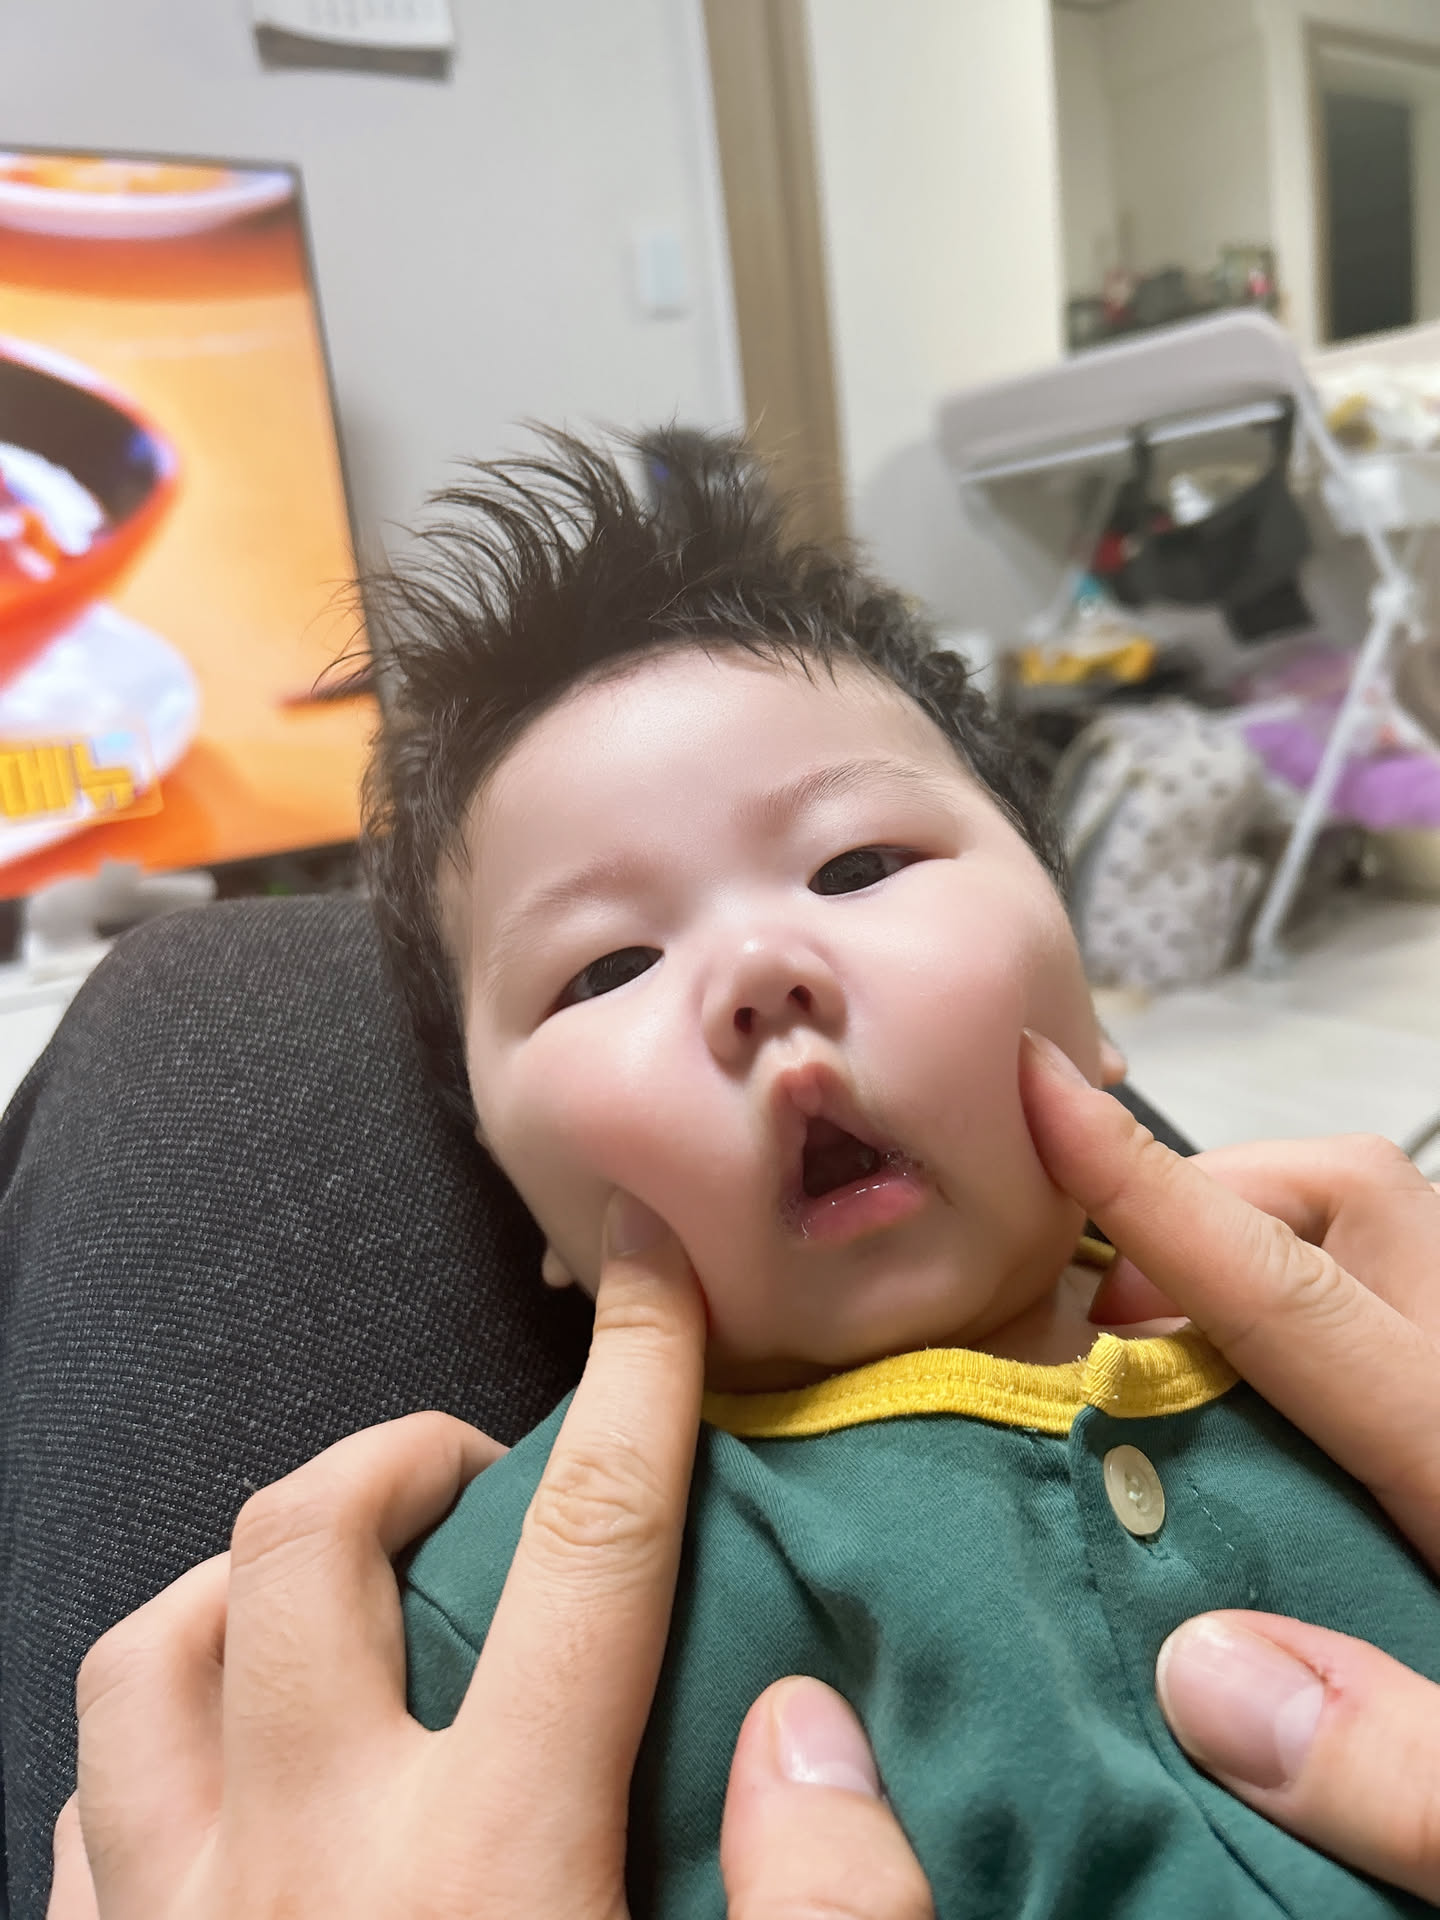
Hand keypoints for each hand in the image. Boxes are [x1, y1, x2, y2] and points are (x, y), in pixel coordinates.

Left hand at [49, 1192, 930, 1919]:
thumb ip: (824, 1919)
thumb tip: (800, 1726)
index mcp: (491, 1868)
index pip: (593, 1547)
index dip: (638, 1381)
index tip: (650, 1269)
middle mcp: (301, 1866)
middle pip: (308, 1539)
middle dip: (403, 1454)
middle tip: (482, 1481)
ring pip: (149, 1647)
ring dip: (246, 1582)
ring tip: (339, 1596)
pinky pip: (85, 1801)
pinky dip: (160, 1736)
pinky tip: (232, 1774)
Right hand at [1020, 1031, 1439, 1903]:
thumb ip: (1404, 1771)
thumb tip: (1202, 1675)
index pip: (1295, 1296)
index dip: (1151, 1193)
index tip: (1038, 1092)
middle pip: (1351, 1199)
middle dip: (1205, 1203)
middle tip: (1102, 1322)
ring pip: (1373, 1230)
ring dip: (1249, 1245)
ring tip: (1159, 1356)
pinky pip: (1385, 1302)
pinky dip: (1291, 1310)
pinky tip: (1247, 1414)